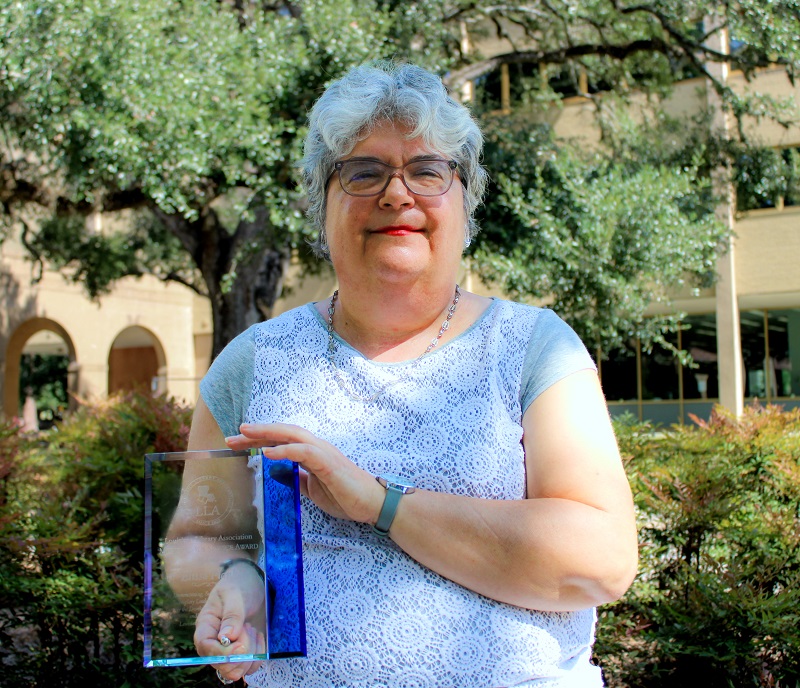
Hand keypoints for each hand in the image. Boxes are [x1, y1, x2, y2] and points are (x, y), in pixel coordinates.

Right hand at [194, 563, 265, 679]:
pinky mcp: (243, 654)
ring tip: (251, 628)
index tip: (241, 644)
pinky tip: (259, 636)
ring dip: (251, 653)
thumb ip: (232, 615)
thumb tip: (226, 638)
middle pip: (221, 665)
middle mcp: (214, 643)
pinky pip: (250, 667)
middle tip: (248, 628)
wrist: (253, 583)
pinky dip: (258, 655)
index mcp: (206, 627)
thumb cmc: (239, 585)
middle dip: (240, 652)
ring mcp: (228, 651)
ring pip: (236, 670)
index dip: (223, 653)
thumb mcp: (235, 594)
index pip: (206, 648)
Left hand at [226, 423, 383, 524]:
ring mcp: (323, 453)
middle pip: (283, 432)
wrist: (372, 504)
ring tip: (246, 434)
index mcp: (312, 453)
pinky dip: (286, 449)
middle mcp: (316, 447)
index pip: (281, 440)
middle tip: (232, 436)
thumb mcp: (312, 489)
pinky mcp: (329, 463)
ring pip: (292, 435)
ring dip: (267, 434)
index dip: (259, 439)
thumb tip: (279, 475)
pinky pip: (304, 452)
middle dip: (256, 433)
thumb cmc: (345, 495)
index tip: (237, 443)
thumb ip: (297, 479)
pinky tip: (269, 452)